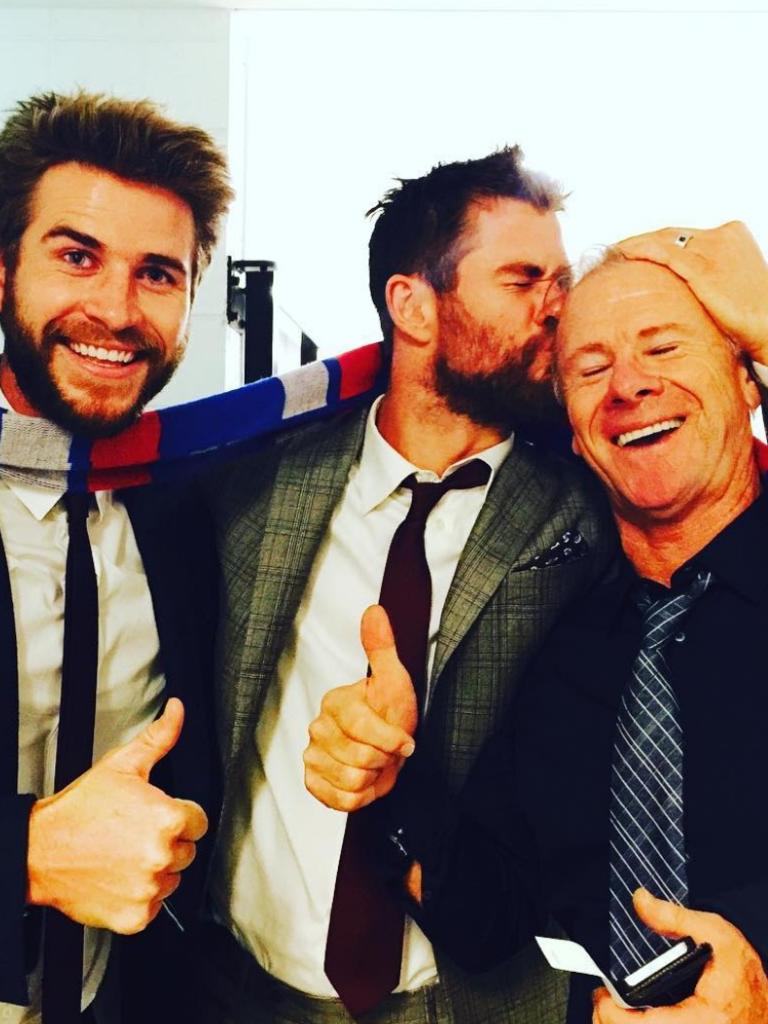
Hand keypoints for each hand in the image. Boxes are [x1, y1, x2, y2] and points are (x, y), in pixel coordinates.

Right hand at [27, 697, 207, 933]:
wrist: (39, 851)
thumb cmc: (78, 811)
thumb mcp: (122, 765)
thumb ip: (159, 738)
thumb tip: (177, 712)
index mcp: (166, 818)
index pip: (199, 821)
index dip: (180, 816)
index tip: (157, 816)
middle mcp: (161, 855)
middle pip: (187, 851)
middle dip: (167, 842)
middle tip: (135, 834)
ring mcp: (148, 888)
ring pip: (172, 879)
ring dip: (155, 870)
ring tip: (125, 855)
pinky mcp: (135, 916)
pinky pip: (153, 907)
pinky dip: (139, 896)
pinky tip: (119, 877)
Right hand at [304, 605, 417, 810]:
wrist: (389, 746)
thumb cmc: (392, 712)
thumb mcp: (395, 679)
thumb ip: (382, 647)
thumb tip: (374, 611)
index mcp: (335, 702)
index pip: (362, 728)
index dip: (390, 739)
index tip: (405, 741)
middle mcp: (317, 727)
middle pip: (358, 758)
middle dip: (383, 760)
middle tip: (388, 751)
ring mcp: (312, 755)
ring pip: (350, 781)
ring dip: (373, 779)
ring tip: (377, 764)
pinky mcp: (313, 781)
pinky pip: (338, 801)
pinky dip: (359, 798)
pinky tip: (365, 782)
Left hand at [592, 889, 767, 1022]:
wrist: (765, 1008)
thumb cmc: (746, 979)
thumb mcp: (719, 936)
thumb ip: (676, 917)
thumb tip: (641, 900)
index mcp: (701, 1020)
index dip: (611, 1013)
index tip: (601, 995)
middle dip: (608, 1020)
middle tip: (603, 1000)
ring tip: (615, 1008)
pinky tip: (632, 1017)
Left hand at [616, 221, 767, 364]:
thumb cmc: (752, 311)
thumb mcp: (730, 282)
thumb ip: (709, 274)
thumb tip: (686, 282)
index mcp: (732, 235)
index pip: (685, 234)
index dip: (658, 240)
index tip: (637, 247)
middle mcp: (722, 236)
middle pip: (671, 234)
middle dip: (643, 240)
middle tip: (619, 248)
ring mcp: (712, 249)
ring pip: (663, 240)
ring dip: (636, 244)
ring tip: (615, 251)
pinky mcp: (702, 268)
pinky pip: (663, 253)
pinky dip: (641, 250)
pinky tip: (624, 253)